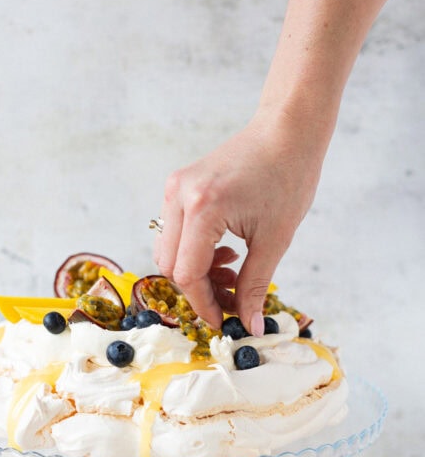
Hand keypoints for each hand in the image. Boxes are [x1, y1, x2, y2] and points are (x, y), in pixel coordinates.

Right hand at [153, 108, 324, 332]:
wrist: (288, 131)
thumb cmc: (288, 176)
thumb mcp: (275, 239)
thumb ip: (255, 285)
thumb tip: (249, 325)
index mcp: (203, 208)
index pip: (187, 274)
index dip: (204, 304)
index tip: (224, 321)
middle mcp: (180, 196)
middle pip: (170, 266)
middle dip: (199, 290)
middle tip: (231, 298)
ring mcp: (175, 188)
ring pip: (168, 251)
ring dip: (195, 272)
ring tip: (232, 270)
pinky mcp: (179, 186)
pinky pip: (174, 232)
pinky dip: (194, 251)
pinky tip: (224, 250)